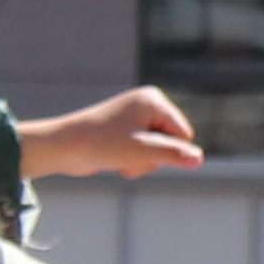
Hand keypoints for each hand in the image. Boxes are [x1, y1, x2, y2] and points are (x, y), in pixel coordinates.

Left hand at [17, 86, 201, 180]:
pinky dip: (134, 162)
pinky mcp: (128, 131)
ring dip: (141, 163)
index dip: (166, 150)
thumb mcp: (141, 152)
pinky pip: (145, 154)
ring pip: (158, 152)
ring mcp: (138, 118)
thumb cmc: (101, 144)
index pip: (183, 135)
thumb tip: (199, 159)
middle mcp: (147, 104)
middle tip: (126, 155)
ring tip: (119, 158)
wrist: (64, 147)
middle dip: (152, 158)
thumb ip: (173, 155)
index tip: (138, 148)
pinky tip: (117, 160)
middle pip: (171, 144)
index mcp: (153, 99)